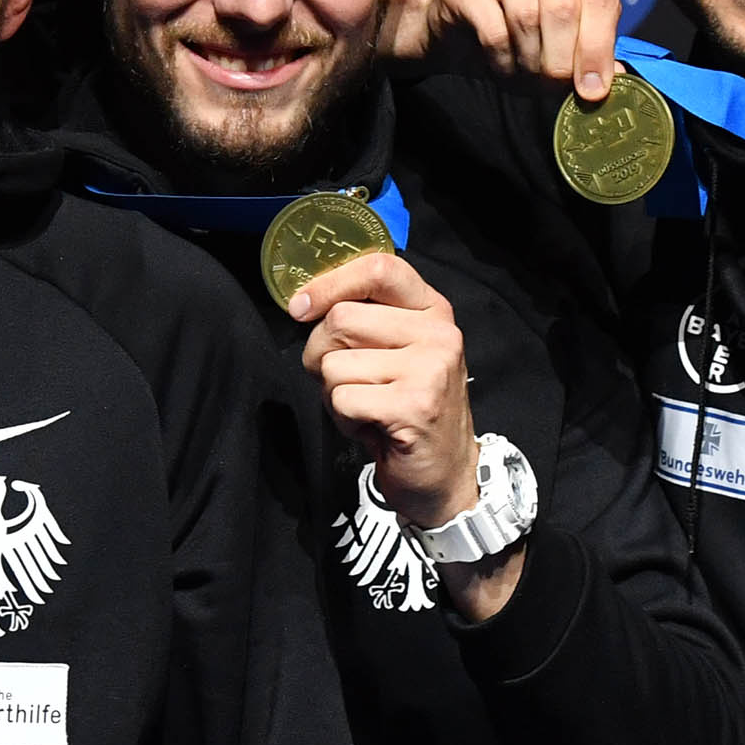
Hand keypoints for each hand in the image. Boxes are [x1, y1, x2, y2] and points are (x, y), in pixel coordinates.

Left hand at [292, 252, 524, 619]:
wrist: (445, 477)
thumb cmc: (407, 411)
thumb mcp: (397, 353)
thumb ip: (366, 321)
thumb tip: (305, 304)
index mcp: (433, 310)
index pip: (378, 266)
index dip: (330, 282)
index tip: (300, 307)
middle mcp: (439, 333)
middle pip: (341, 319)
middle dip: (322, 355)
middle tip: (345, 382)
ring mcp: (431, 368)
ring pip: (335, 364)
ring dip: (334, 394)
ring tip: (367, 408)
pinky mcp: (415, 405)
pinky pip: (342, 399)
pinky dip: (344, 419)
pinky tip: (371, 428)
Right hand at [376, 0, 620, 101]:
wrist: (461, 35)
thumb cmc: (525, 40)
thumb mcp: (569, 50)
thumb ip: (594, 59)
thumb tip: (617, 83)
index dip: (598, 48)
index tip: (592, 90)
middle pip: (564, 8)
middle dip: (560, 61)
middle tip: (552, 87)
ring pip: (527, 16)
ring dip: (528, 62)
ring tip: (526, 78)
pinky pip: (492, 28)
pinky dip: (501, 60)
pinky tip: (502, 67)